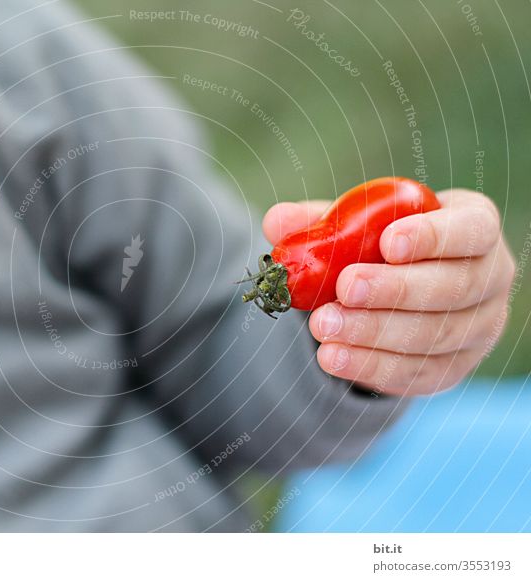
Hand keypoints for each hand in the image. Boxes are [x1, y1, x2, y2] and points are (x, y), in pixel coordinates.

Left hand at [262, 190, 514, 395]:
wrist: (397, 295)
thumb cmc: (380, 247)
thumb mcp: (356, 227)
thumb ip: (321, 222)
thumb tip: (276, 221)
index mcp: (474, 227)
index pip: (471, 230)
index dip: (434, 237)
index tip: (388, 242)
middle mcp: (489, 278)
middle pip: (452, 288)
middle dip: (394, 290)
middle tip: (344, 288)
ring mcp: (477, 329)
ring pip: (434, 336)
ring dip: (374, 333)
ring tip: (323, 326)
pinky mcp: (452, 369)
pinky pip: (416, 373)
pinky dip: (370, 366)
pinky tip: (332, 357)